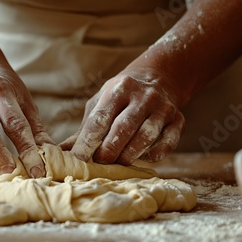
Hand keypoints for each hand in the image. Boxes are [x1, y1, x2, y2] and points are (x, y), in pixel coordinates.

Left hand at [61, 66, 184, 163]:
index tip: (77, 158)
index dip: (87, 141)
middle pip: (123, 129)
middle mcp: (143, 96)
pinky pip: (166, 144)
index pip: (100, 118)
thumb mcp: (101, 103)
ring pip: (145, 138)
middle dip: (108, 151)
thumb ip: (85, 128)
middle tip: (99, 162)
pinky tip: (141, 155)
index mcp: (119, 88)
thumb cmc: (121, 97)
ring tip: (118, 161)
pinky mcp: (179, 120)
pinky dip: (152, 154)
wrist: (159, 78)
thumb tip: (62, 152)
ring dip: (129, 155)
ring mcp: (163, 108)